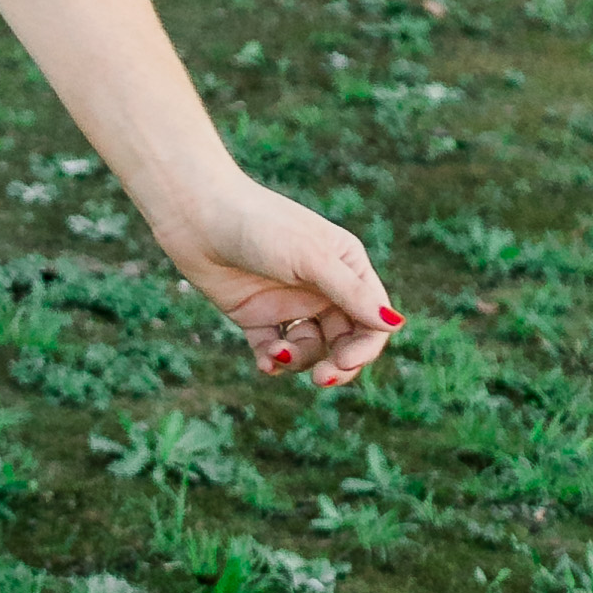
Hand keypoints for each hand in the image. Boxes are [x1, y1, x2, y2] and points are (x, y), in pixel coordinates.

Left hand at [155, 171, 402, 390]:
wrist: (196, 214)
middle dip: (338, 365)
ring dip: (300, 361)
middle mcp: (323, 287)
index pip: (371, 319)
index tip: (344, 362)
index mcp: (346, 267)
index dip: (364, 348)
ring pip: (311, 350)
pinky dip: (273, 361)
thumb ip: (351, 294)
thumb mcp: (310, 258)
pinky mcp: (257, 316)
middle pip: (346, 341)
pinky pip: (276, 351)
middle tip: (322, 378)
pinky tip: (265, 361)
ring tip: (276, 355)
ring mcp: (290, 303)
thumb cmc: (259, 226)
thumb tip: (396, 325)